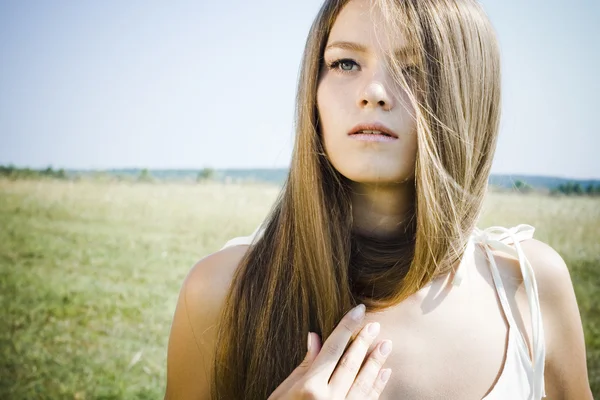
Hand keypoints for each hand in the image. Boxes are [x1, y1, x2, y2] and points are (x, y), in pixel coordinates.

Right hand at [268, 304, 392, 398]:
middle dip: (364, 342)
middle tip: (375, 325)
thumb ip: (304, 365)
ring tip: (386, 345)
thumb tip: (315, 337)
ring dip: (376, 363)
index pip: (333, 349)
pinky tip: (384, 373)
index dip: (346, 328)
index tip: (358, 311)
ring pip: (363, 383)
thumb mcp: (283, 392)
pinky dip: (377, 387)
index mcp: (311, 387)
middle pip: (351, 364)